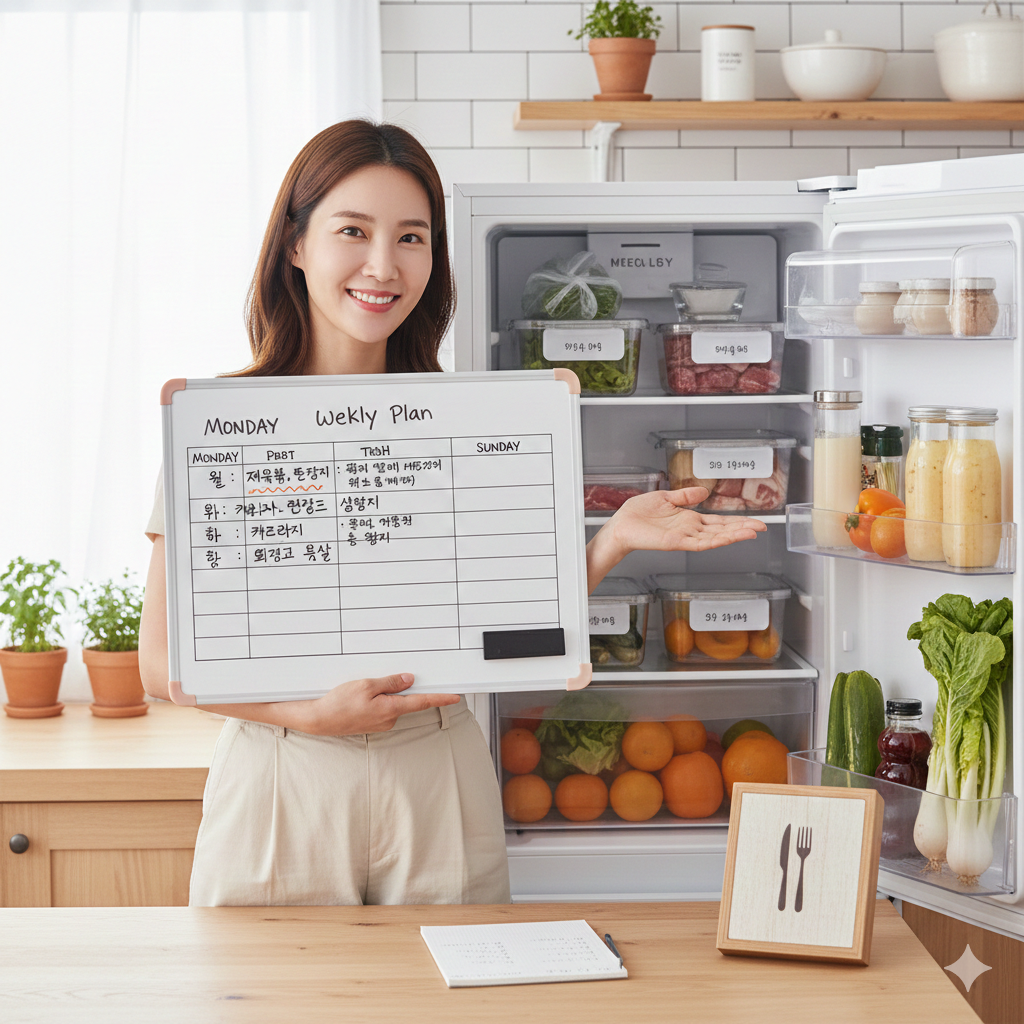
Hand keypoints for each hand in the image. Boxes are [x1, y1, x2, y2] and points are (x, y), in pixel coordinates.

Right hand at [303, 673, 460, 735]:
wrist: (319, 719)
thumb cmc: (339, 703)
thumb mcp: (366, 685)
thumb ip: (391, 683)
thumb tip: (409, 680)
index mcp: (391, 709)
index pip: (422, 702)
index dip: (441, 698)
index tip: (455, 697)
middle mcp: (389, 719)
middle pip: (406, 700)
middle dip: (402, 688)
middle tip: (386, 679)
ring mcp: (381, 723)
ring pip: (393, 703)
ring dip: (386, 693)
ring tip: (363, 687)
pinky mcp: (372, 723)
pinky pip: (383, 707)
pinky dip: (379, 699)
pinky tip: (362, 695)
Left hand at [586, 487, 766, 590]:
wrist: (621, 525)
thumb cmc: (638, 514)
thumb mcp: (665, 498)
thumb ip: (685, 497)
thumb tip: (703, 491)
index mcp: (689, 520)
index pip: (718, 522)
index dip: (736, 522)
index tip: (754, 521)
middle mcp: (690, 530)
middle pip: (722, 530)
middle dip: (742, 529)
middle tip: (763, 527)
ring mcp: (685, 538)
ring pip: (715, 538)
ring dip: (734, 535)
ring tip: (752, 532)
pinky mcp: (677, 542)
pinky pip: (699, 543)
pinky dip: (715, 541)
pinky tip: (728, 538)